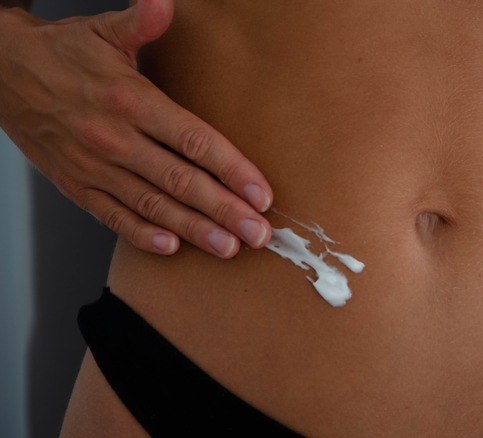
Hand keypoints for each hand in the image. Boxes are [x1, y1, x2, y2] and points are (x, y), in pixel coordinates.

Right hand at [0, 0, 272, 257]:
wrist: (2, 74)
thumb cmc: (64, 54)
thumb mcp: (104, 31)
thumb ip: (141, 23)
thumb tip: (165, 4)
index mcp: (131, 101)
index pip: (194, 141)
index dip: (232, 170)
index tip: (261, 194)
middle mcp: (115, 138)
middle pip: (181, 181)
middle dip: (225, 211)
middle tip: (258, 234)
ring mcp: (94, 167)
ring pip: (152, 205)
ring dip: (194, 230)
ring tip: (228, 248)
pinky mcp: (76, 185)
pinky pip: (112, 216)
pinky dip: (142, 235)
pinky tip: (171, 247)